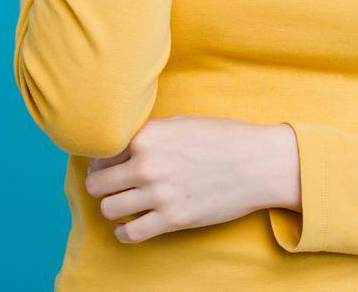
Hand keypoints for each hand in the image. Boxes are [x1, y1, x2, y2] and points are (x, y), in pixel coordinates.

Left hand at [84, 115, 299, 243]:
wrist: (259, 163)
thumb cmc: (224, 138)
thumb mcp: (182, 123)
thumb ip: (150, 133)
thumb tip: (123, 144)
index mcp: (148, 136)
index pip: (102, 152)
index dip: (104, 159)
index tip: (110, 164)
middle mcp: (147, 165)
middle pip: (98, 184)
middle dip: (101, 185)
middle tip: (111, 186)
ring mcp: (159, 195)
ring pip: (108, 209)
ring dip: (112, 208)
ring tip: (121, 205)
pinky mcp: (172, 220)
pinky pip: (130, 233)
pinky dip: (123, 232)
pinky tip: (127, 226)